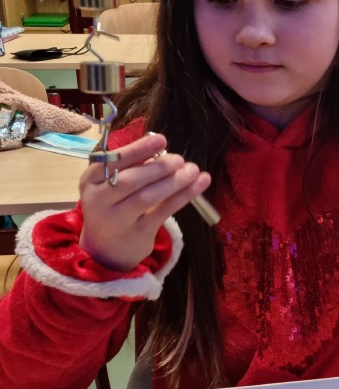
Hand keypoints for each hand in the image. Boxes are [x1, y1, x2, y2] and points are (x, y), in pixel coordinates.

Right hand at [78, 133, 211, 271]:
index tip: (161, 140)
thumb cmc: (113, 205)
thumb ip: (130, 167)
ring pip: (147, 197)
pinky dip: (184, 196)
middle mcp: (98, 200)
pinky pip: (164, 211)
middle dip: (159, 167)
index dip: (137, 150)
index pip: (112, 161)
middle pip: (130, 181)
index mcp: (90, 181)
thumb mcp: (110, 185)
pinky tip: (199, 184)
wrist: (106, 249)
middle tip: (180, 159)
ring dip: (174, 181)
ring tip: (192, 170)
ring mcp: (117, 220)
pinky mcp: (138, 233)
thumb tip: (162, 150)